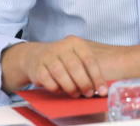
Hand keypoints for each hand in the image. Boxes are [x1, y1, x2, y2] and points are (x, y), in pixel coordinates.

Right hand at [1, 37, 139, 97]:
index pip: (92, 61)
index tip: (104, 90)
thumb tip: (112, 81)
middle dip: (86, 85)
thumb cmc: (58, 62)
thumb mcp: (75, 60)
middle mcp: (63, 47)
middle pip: (80, 70)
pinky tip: (61, 91)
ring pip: (66, 77)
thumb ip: (90, 68)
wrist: (27, 57)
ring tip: (76, 94)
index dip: (99, 77)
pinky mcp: (38, 66)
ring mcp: (50, 56)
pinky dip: (57, 87)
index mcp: (76, 44)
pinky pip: (51, 80)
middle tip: (90, 95)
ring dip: (73, 88)